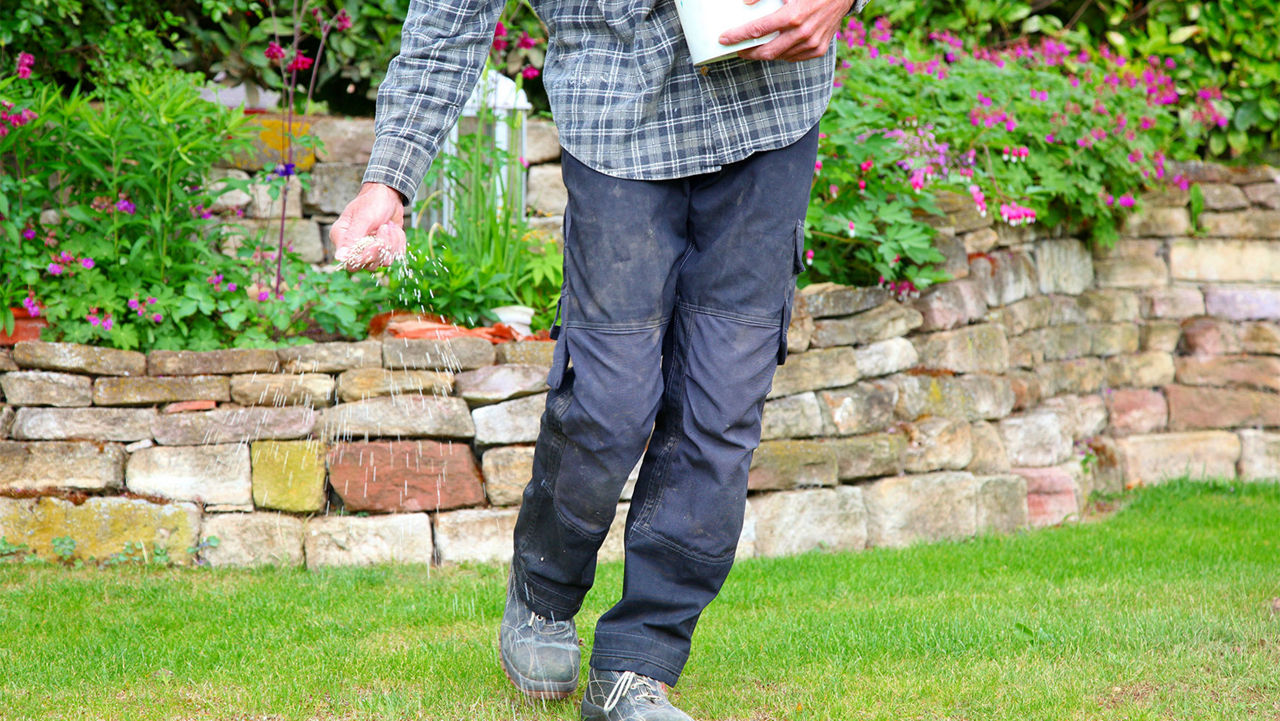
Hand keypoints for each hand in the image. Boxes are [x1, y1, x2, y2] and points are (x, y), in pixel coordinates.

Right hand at [329, 182, 407, 270]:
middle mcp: (354, 247)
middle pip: (368, 264)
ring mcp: (370, 250)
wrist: (389, 195)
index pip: (350, 262)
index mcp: (342, 239)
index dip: (365, 257)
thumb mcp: (362, 219)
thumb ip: (352, 239)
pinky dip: (398, 242)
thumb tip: (340, 258)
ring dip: (391, 242)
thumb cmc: (372, 202)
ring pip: (383, 261)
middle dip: (381, 248)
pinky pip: (394, 256)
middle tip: (384, 227)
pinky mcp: (384, 250)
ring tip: (389, 225)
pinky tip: (394, 229)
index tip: (376, 242)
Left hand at [719, 0, 853, 62]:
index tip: (724, 40)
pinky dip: (781, 54)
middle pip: (766, 52)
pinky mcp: (818, 49)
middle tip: (737, 49)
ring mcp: (812, 44)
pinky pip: (793, 57)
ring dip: (764, 53)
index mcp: (793, 16)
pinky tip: (775, 47)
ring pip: (779, 56)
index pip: (757, 30)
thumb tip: (745, 3)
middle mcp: (803, 33)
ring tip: (754, 48)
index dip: (738, 36)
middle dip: (748, 52)